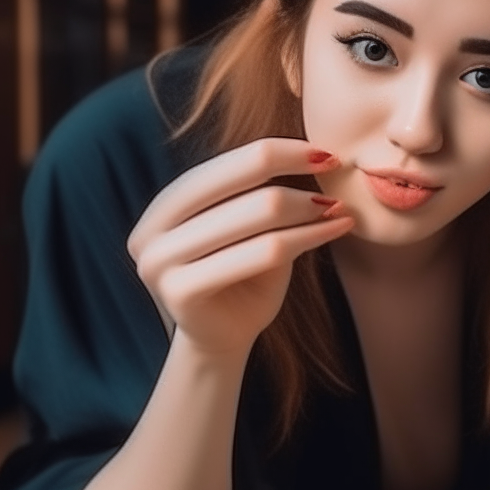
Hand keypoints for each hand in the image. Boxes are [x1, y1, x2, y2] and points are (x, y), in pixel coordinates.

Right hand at [127, 138, 352, 357]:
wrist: (224, 340)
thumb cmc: (242, 280)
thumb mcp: (248, 231)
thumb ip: (260, 196)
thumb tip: (312, 151)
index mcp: (163, 208)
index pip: (220, 166)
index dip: (272, 151)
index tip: (320, 148)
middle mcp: (151, 231)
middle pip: (234, 183)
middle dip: (290, 169)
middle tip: (333, 165)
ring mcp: (159, 263)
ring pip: (255, 218)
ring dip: (305, 207)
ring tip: (338, 205)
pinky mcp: (182, 292)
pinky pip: (264, 252)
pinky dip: (308, 236)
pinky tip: (336, 228)